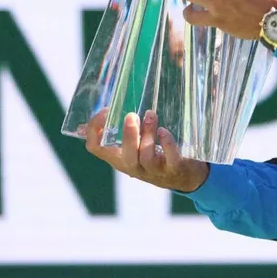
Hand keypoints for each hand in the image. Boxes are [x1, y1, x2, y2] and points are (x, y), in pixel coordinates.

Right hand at [83, 109, 208, 193]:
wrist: (181, 176)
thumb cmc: (154, 154)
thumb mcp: (135, 144)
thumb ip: (127, 127)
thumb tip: (114, 101)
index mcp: (119, 157)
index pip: (96, 148)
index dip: (95, 130)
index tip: (105, 111)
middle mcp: (133, 166)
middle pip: (125, 156)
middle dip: (127, 135)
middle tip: (131, 115)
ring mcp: (154, 170)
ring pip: (147, 156)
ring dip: (148, 134)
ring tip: (151, 115)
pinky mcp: (173, 169)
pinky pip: (170, 159)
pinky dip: (167, 144)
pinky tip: (164, 132)